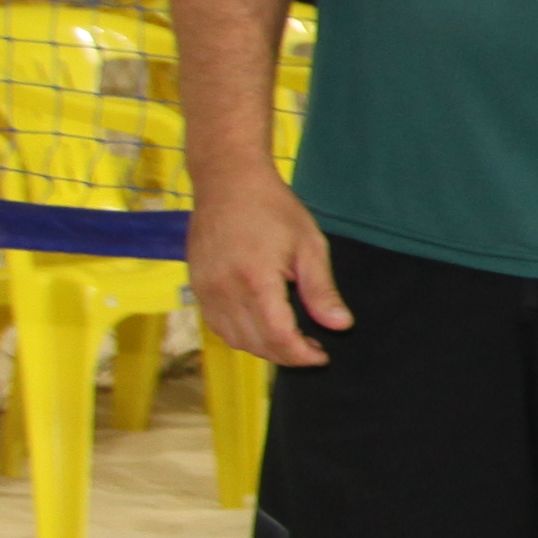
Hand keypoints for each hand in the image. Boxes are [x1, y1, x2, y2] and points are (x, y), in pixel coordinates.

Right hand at [185, 164, 348, 368]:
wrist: (227, 182)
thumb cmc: (273, 208)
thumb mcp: (309, 244)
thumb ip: (322, 289)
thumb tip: (340, 325)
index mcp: (256, 280)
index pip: (278, 336)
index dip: (301, 354)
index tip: (322, 355)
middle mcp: (225, 290)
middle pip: (256, 343)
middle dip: (286, 355)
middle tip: (312, 349)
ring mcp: (205, 290)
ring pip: (234, 339)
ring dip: (263, 349)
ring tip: (291, 341)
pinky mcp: (196, 287)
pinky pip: (218, 325)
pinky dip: (241, 335)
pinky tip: (263, 327)